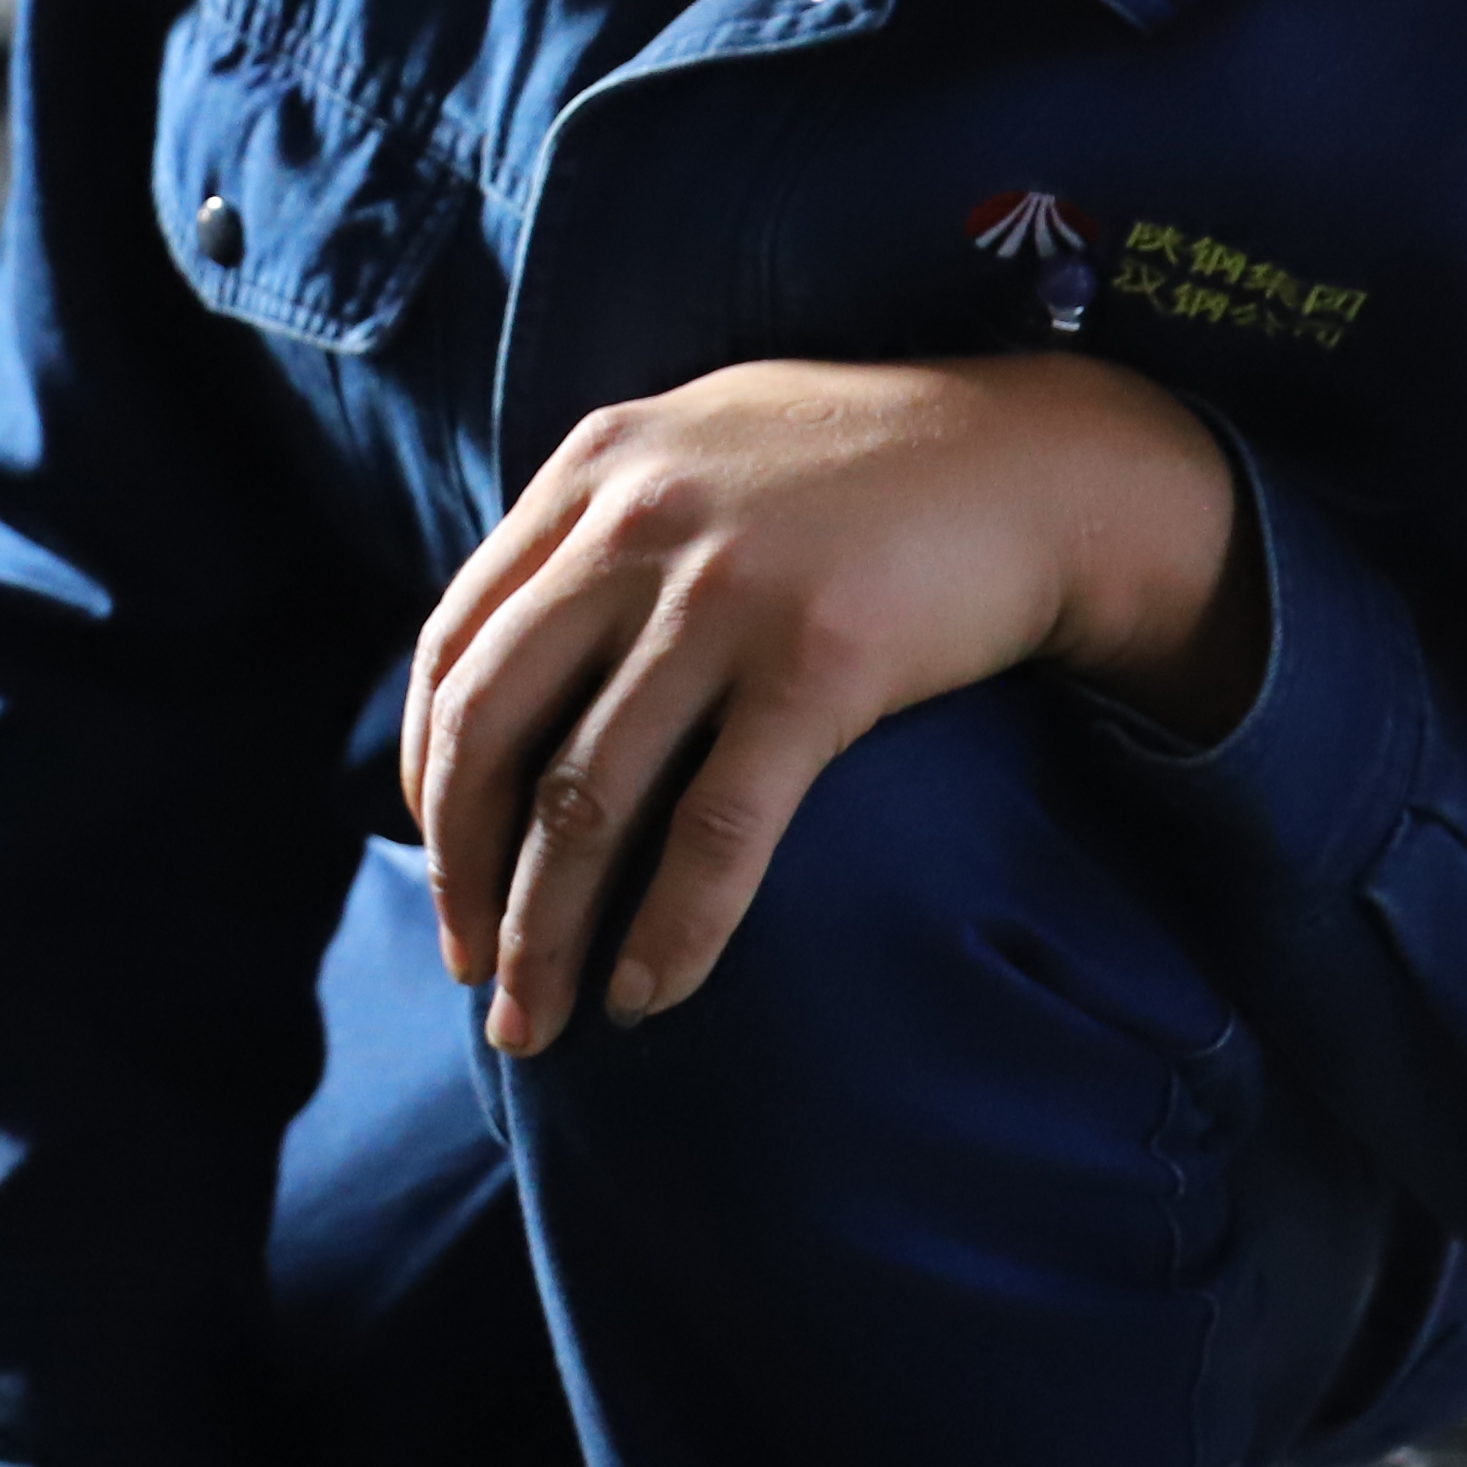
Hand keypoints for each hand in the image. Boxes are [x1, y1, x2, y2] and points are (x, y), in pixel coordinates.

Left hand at [403, 354, 1261, 1056]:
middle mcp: (637, 524)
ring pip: (584, 800)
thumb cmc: (865, 466)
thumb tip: (509, 652)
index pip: (454, 646)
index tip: (437, 861)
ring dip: (545, 932)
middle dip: (460, 874)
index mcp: (593, 468)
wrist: (1041, 458)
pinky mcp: (819, 664)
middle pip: (491, 733)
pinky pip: (716, 830)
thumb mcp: (701, 444)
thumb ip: (602, 521)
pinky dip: (670, 930)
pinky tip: (649, 996)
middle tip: (468, 971)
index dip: (426, 775)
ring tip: (537, 1023)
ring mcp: (727, 593)